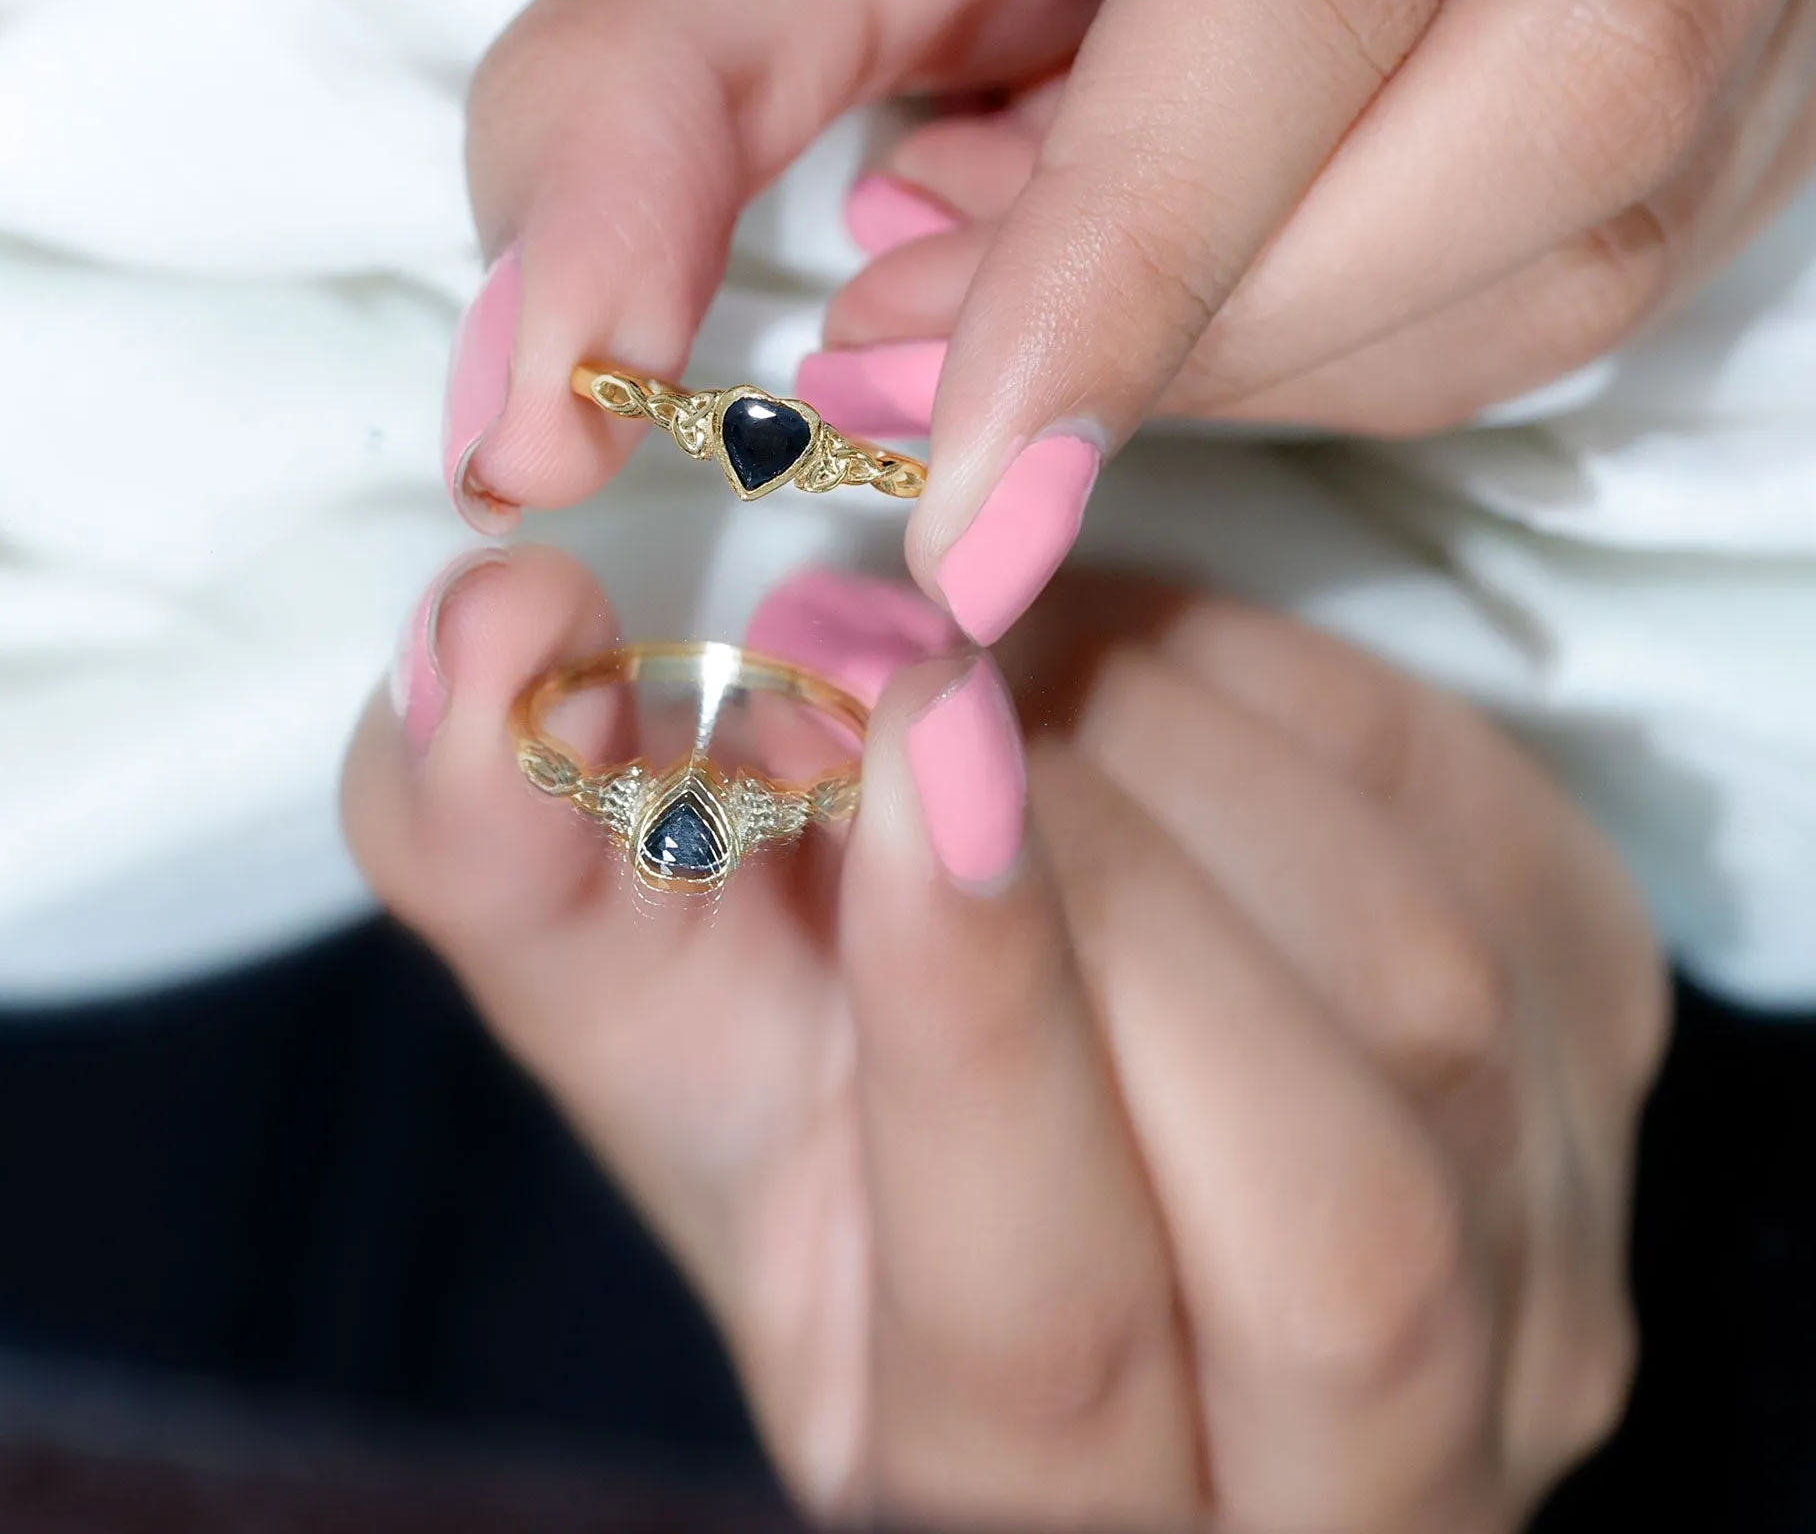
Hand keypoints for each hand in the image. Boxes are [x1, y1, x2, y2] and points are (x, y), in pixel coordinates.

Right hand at [345, 556, 1667, 1529]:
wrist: (1083, 1092)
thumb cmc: (846, 1126)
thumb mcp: (676, 1056)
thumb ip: (540, 880)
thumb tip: (480, 636)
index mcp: (1048, 1511)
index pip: (1048, 1339)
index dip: (974, 1023)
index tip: (893, 720)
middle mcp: (1353, 1460)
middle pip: (1315, 1217)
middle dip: (1101, 886)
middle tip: (938, 669)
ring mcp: (1534, 1250)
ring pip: (1439, 1009)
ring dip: (1195, 769)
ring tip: (1025, 671)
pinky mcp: (1602, 1037)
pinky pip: (1497, 840)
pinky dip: (1296, 696)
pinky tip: (1150, 672)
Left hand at [447, 0, 1815, 640]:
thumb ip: (651, 92)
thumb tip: (524, 425)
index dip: (1143, 250)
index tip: (957, 499)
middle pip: (1552, 90)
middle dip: (1210, 309)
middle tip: (937, 353)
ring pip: (1600, 216)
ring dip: (1278, 341)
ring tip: (1038, 276)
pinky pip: (1610, 261)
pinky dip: (1358, 335)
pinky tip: (1200, 261)